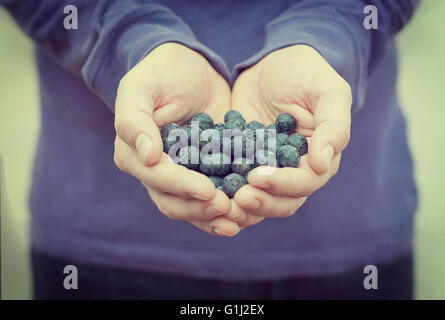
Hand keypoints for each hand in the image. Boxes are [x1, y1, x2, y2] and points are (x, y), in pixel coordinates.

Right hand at [113, 43, 239, 235]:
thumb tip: (149, 157)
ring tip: (237, 222)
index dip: (182, 187)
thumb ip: (134, 119)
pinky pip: (211, 199)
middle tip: (227, 208)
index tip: (208, 190)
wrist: (193, 69)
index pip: (157, 178)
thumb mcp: (142, 86)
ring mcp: (180, 177)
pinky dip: (226, 210)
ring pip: (192, 209)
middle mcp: (154, 172)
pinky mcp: (204, 175)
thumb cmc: (163, 73)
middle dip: (199, 209)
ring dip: (213, 219)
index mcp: (133, 155)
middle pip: (173, 202)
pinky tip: (245, 215)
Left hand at [230, 45, 351, 219]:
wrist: (272, 63)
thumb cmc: (306, 73)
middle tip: (238, 198)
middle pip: (281, 201)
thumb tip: (322, 165)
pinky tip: (206, 191)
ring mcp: (265, 170)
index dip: (283, 185)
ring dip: (241, 208)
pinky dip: (222, 192)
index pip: (305, 183)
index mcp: (317, 160)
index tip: (257, 177)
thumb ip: (334, 127)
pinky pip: (232, 184)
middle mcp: (293, 172)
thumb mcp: (328, 92)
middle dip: (261, 203)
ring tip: (221, 204)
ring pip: (258, 200)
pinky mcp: (241, 164)